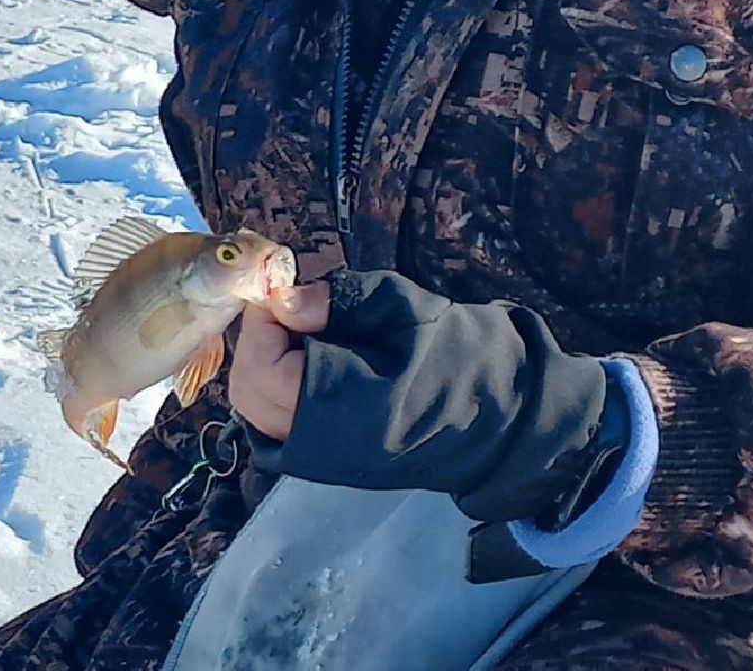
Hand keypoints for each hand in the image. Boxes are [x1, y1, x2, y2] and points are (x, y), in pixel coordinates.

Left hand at [236, 270, 614, 526]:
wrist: (501, 415)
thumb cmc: (456, 352)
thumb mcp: (400, 307)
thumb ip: (336, 302)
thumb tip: (281, 300)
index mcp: (348, 408)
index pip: (267, 372)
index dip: (263, 326)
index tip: (280, 290)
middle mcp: (327, 445)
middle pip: (250, 396)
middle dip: (256, 344)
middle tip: (283, 307)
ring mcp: (327, 461)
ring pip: (258, 413)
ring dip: (261, 364)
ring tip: (295, 328)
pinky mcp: (332, 462)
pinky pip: (277, 426)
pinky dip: (274, 389)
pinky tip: (303, 358)